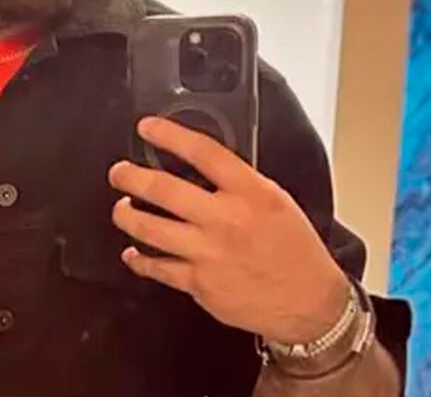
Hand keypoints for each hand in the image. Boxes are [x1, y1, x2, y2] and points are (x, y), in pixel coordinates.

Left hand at [108, 116, 349, 344]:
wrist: (311, 303)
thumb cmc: (295, 249)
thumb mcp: (276, 201)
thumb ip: (238, 182)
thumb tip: (199, 165)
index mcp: (250, 194)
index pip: (203, 152)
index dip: (169, 135)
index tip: (147, 127)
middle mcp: (226, 220)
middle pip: (164, 190)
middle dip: (131, 177)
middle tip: (118, 173)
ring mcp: (209, 254)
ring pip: (150, 230)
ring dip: (127, 216)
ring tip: (121, 208)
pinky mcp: (200, 284)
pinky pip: (157, 268)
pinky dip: (139, 260)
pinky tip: (133, 253)